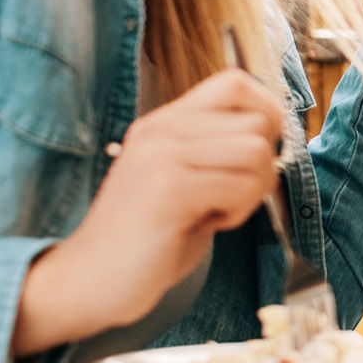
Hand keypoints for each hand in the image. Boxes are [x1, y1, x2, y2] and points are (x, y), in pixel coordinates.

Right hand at [11, 70, 285, 356]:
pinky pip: (242, 186)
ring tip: (218, 212)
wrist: (89, 280)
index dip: (267, 113)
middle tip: (231, 199)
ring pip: (256, 150)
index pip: (237, 82)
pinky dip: (239, 212)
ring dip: (252, 191)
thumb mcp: (183, 181)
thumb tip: (273, 141)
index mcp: (166, 122)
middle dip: (263, 166)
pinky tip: (208, 225)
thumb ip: (218, 155)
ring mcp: (163, 154)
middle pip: (258, 120)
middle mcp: (162, 128)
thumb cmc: (147, 239)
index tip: (258, 157)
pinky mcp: (169, 188)